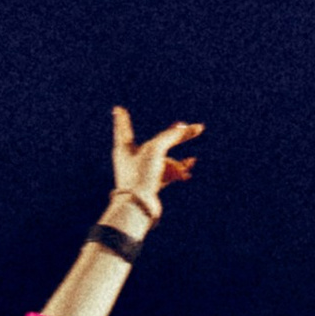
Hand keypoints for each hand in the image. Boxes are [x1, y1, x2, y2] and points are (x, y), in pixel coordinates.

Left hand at [107, 106, 201, 231]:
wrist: (138, 206)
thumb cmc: (140, 175)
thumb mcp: (156, 149)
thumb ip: (170, 135)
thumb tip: (183, 127)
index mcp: (125, 148)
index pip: (124, 128)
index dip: (123, 119)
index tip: (118, 109)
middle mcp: (133, 159)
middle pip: (158, 142)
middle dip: (177, 136)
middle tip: (197, 128)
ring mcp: (143, 172)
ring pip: (166, 159)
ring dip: (180, 160)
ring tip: (191, 162)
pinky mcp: (152, 184)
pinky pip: (168, 173)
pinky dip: (178, 171)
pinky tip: (187, 172)